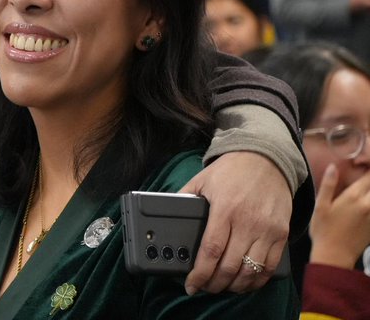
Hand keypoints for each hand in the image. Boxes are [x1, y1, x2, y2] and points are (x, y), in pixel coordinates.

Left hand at [180, 151, 289, 294]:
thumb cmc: (230, 171)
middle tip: (204, 287)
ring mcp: (267, 230)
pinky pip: (270, 266)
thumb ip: (185, 198)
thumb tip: (166, 213)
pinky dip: (257, 280)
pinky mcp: (281, 234)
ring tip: (222, 287)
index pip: (211, 250)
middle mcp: (248, 222)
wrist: (266, 159)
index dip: (200, 273)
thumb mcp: (202, 180)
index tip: (191, 285)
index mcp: (224, 209)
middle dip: (214, 284)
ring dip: (235, 286)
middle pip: (230, 266)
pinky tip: (245, 282)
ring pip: (251, 271)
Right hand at [310, 165, 369, 266]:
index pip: (369, 177)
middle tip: (364, 179)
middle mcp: (368, 206)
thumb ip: (328, 185)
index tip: (364, 163)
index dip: (369, 168)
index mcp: (353, 198)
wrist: (335, 256)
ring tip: (365, 191)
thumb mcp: (321, 206)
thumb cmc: (324, 231)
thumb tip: (333, 167)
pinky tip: (365, 204)